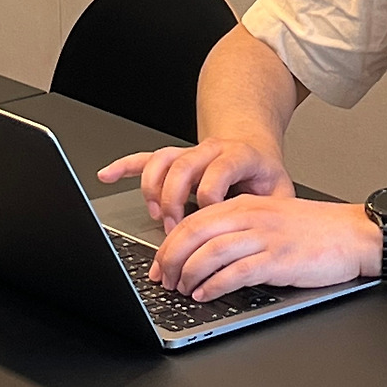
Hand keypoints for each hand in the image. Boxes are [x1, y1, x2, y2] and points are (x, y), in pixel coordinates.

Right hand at [96, 136, 294, 231]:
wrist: (252, 148)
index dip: (210, 201)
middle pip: (183, 167)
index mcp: (238, 156)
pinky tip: (107, 175)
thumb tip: (262, 238)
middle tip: (175, 228)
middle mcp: (210, 150)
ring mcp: (190, 153)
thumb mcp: (279, 191)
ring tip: (156, 214)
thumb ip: (272, 211)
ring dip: (154, 189)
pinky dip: (125, 167)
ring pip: (162, 161)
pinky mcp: (173, 158)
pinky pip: (146, 159)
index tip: (208, 224)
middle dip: (175, 200)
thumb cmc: (263, 175)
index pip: (217, 174)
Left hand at [149, 196, 381, 300]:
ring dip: (189, 274)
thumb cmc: (315, 231)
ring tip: (182, 290)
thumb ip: (240, 229)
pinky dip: (215, 285)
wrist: (355, 234)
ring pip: (211, 252)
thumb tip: (204, 253)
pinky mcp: (279, 259)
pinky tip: (206, 295)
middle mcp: (252, 216)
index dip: (170, 244)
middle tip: (164, 280)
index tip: (159, 264)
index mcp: (247, 205)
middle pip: (195, 233)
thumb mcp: (271, 219)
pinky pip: (237, 272)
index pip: (195, 220)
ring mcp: (266, 237)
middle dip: (171, 259)